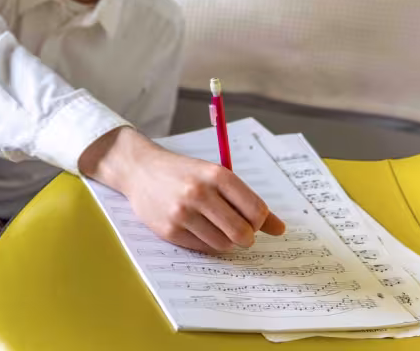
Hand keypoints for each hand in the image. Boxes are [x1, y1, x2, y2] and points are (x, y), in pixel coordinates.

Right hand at [79, 127, 285, 252]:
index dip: (260, 221)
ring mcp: (183, 213)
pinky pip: (203, 248)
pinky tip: (198, 228)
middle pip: (243, 232)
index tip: (253, 220)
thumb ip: (247, 201)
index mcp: (216, 175)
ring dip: (226, 241)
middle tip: (239, 231)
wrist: (140, 170)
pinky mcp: (170, 230)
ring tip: (214, 226)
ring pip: (224, 244)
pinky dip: (207, 243)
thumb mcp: (215, 176)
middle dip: (246, 236)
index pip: (256, 210)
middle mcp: (200, 193)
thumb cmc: (183, 173)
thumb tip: (279, 229)